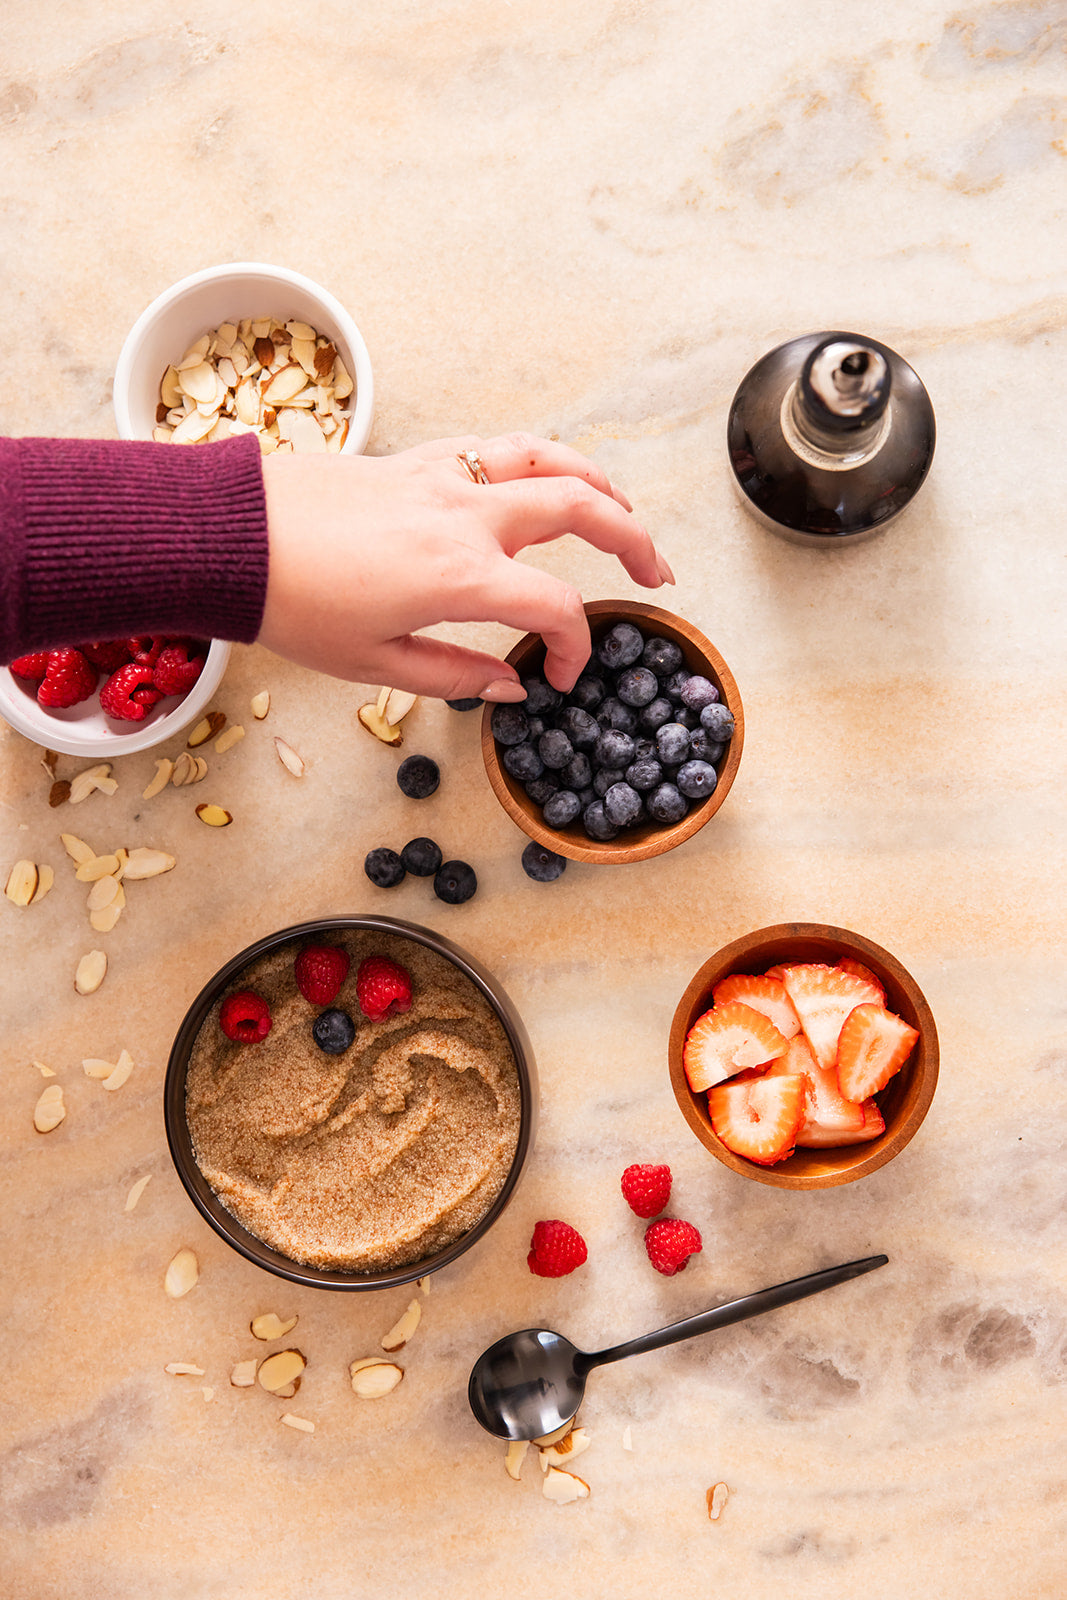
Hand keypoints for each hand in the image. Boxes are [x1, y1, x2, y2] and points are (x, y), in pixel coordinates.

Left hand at [258, 432, 673, 699]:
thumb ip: (456, 676)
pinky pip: (498, 446)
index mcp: (458, 576)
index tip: (567, 673)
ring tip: (621, 511)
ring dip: (598, 482)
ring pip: (548, 459)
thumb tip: (513, 685)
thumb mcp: (374, 665)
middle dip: (633, 539)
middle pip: (581, 508)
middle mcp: (464, 515)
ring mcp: (442, 478)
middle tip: (655, 574)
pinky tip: (542, 481)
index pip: (556, 605)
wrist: (229, 539)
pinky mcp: (416, 459)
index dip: (578, 644)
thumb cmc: (292, 604)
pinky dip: (539, 459)